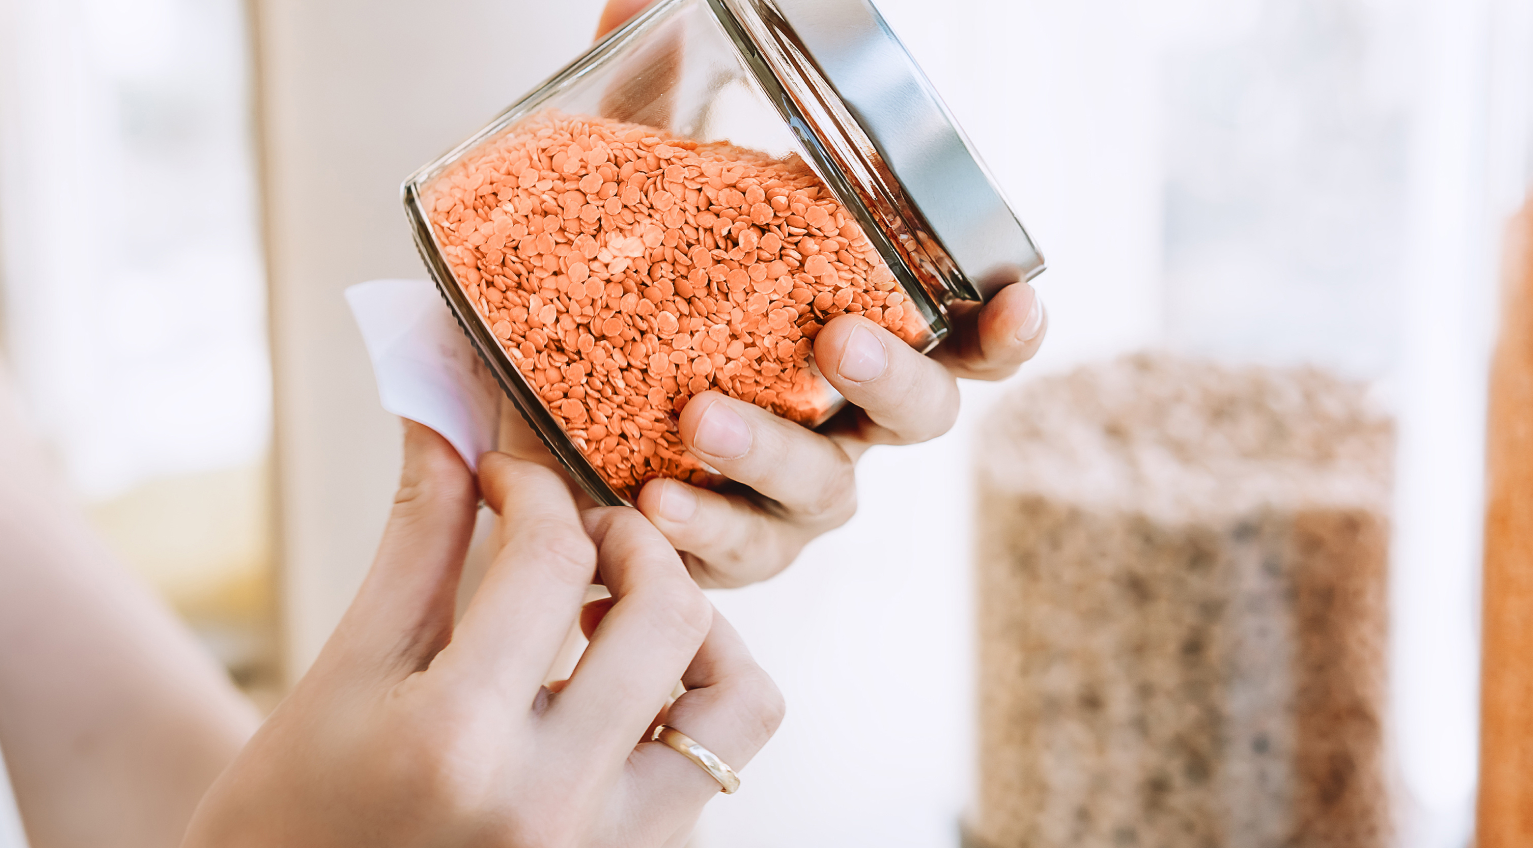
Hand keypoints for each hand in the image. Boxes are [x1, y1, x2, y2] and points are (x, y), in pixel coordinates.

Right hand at [185, 424, 783, 846]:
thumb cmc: (293, 805)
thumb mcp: (344, 668)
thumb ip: (417, 541)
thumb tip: (447, 419)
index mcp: (454, 739)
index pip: (548, 560)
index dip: (531, 486)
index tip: (503, 476)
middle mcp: (549, 803)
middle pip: (668, 613)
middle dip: (630, 538)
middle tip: (576, 530)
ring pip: (738, 704)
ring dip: (698, 631)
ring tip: (620, 615)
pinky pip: (718, 771)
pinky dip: (691, 709)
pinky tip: (618, 688)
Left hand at [590, 0, 1048, 587]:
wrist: (515, 417)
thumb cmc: (608, 304)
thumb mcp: (624, 201)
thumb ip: (652, 108)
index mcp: (850, 330)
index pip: (960, 338)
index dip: (1005, 330)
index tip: (1017, 302)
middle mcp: (839, 419)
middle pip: (916, 420)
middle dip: (891, 382)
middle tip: (836, 343)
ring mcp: (788, 497)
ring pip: (824, 494)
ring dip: (773, 454)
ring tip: (698, 417)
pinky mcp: (722, 553)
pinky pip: (737, 557)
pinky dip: (701, 528)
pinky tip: (648, 497)